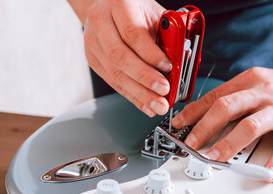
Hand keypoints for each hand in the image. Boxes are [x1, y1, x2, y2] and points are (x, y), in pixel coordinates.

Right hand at [83, 0, 170, 116]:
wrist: (108, 7)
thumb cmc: (136, 10)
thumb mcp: (155, 14)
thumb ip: (167, 35)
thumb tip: (180, 63)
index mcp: (119, 4)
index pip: (132, 33)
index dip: (151, 54)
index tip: (168, 67)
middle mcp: (101, 22)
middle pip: (120, 57)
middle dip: (145, 78)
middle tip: (164, 90)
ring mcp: (93, 42)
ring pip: (115, 73)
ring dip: (139, 93)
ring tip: (157, 104)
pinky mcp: (93, 59)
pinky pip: (113, 82)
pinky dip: (132, 96)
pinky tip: (146, 105)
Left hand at [172, 67, 272, 181]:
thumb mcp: (255, 84)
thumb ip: (233, 99)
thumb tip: (203, 116)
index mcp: (249, 81)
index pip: (215, 96)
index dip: (193, 111)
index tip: (179, 124)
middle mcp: (263, 92)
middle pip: (227, 107)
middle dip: (204, 127)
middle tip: (191, 144)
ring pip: (251, 126)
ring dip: (229, 145)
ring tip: (215, 158)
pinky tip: (264, 174)